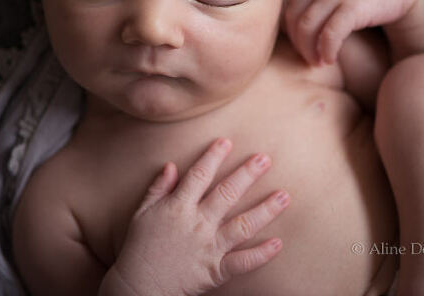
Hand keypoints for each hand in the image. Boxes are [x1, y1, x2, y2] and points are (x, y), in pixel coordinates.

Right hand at [99, 138, 289, 295]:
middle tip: (265, 159)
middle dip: (247, 175)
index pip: (198, 176)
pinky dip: (261, 254)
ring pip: (242, 225)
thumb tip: (171, 165)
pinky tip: (278, 243)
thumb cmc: (140, 248)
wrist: (139, 287)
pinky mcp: (215, 270)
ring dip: (265, 210)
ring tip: (284, 196)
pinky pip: (242, 262)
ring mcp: (208, 247)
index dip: (213, 157)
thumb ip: (157, 189)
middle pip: (226, 194)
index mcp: (178, 207)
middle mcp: (196, 224)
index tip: (227, 142)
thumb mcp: (142, 213)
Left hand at [284, 0, 423, 65]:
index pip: (282, 6)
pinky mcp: (353, 5)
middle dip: (297, 44)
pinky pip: (330, 34)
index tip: (296, 44)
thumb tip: (279, 27)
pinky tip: (330, 58)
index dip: (285, 30)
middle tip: (308, 59)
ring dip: (309, 51)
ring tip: (319, 61)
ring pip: (307, 28)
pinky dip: (327, 50)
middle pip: (292, 19)